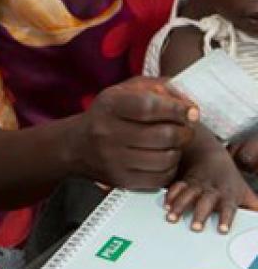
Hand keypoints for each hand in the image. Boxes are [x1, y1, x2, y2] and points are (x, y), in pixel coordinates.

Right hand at [72, 77, 197, 188]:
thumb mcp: (125, 91)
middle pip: (163, 135)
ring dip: (178, 150)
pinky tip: (163, 157)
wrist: (77, 146)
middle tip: (186, 128)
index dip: (176, 109)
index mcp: (109, 106)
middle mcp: (108, 133)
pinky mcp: (122, 180)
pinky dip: (170, 168)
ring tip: (173, 143)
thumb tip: (189, 104)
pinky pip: (161, 177)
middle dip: (184, 131)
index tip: (191, 111)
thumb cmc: (109, 114)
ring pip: (166, 158)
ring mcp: (114, 159)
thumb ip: (158, 88)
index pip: (149, 107)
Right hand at [166, 136, 257, 232]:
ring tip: (172, 218)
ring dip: (180, 206)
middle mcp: (211, 190)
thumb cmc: (230, 179)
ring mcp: (197, 185)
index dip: (225, 218)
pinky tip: (166, 205)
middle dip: (200, 214)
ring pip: (188, 195)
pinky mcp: (185, 181)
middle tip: (195, 228)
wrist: (211, 156)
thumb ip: (254, 207)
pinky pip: (176, 187)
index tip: (222, 230)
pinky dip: (170, 196)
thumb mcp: (245, 191)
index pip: (228, 207)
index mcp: (227, 195)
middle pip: (205, 202)